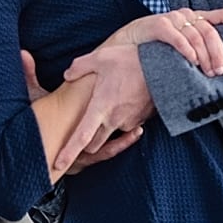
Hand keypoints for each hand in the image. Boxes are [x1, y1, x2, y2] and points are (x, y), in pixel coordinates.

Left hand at [24, 48, 140, 172]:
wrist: (164, 66)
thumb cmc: (130, 60)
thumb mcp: (101, 57)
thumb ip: (79, 67)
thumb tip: (67, 74)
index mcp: (100, 108)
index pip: (81, 137)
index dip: (68, 153)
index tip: (58, 165)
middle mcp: (114, 120)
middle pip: (95, 144)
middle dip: (88, 143)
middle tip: (84, 131)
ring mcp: (130, 122)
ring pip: (113, 133)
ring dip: (108, 126)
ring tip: (112, 102)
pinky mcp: (142, 119)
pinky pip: (128, 124)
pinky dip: (124, 117)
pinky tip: (126, 99)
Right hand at [100, 7, 222, 76]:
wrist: (126, 46)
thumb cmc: (157, 51)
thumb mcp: (182, 51)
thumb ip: (199, 54)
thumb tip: (219, 72)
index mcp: (196, 20)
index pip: (221, 15)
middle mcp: (187, 16)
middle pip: (210, 31)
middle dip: (218, 52)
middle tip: (219, 71)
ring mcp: (172, 19)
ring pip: (196, 35)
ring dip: (204, 55)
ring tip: (206, 72)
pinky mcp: (158, 24)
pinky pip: (177, 36)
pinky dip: (186, 49)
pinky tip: (191, 61)